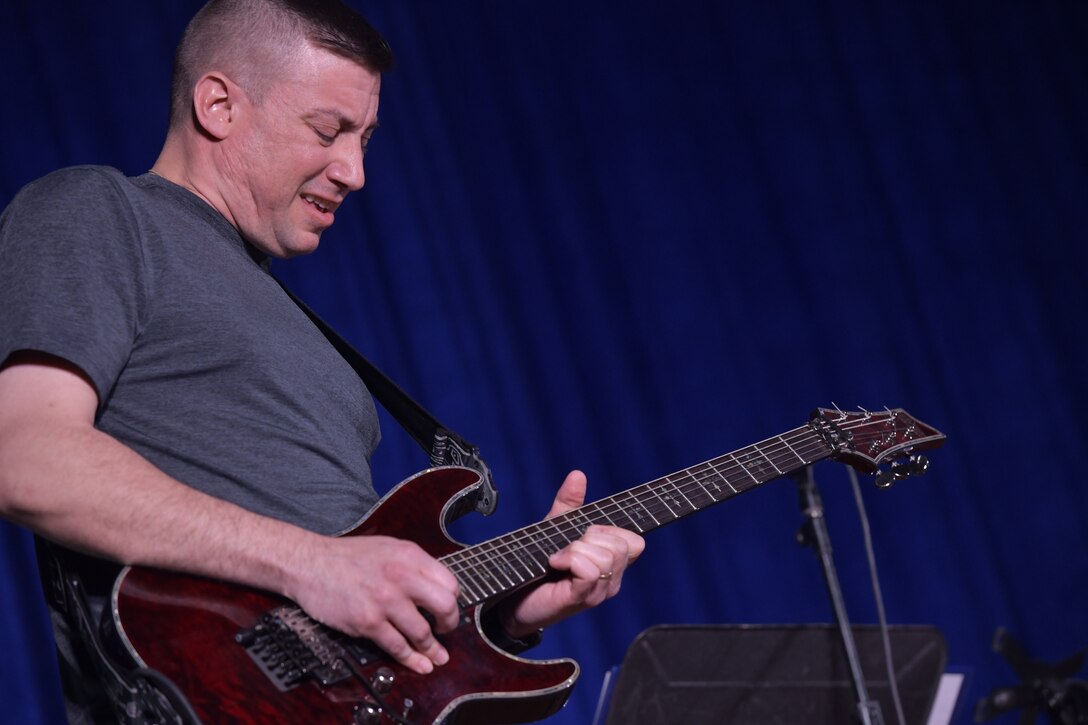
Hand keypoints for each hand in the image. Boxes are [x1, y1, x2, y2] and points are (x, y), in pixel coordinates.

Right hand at [286, 534, 460, 674]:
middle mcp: (401, 576)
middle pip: (444, 605)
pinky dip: (411, 660)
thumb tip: (434, 586)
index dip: (454, 600)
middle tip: (447, 631)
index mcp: (409, 555)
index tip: (450, 609)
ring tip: (437, 656)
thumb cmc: (345, 557)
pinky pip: (397, 646)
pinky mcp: (367, 621)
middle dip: (450, 625)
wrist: (309, 563)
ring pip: (422, 632)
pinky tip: (419, 664)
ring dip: (433, 649)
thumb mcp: (388, 548)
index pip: (449, 582)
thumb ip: (413, 565)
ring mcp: (385, 600)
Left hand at [501, 470, 644, 636]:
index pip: (635, 542)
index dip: (612, 530)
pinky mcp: (581, 598)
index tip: (588, 532)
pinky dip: (570, 559)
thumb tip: (578, 475)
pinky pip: (589, 569)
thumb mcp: (554, 528)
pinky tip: (555, 562)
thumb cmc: (537, 567)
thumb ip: (569, 502)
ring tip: (559, 557)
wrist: (513, 600)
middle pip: (623, 545)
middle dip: (592, 536)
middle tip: (568, 547)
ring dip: (577, 549)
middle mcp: (611, 579)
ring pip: (606, 557)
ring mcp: (598, 591)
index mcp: (611, 563)